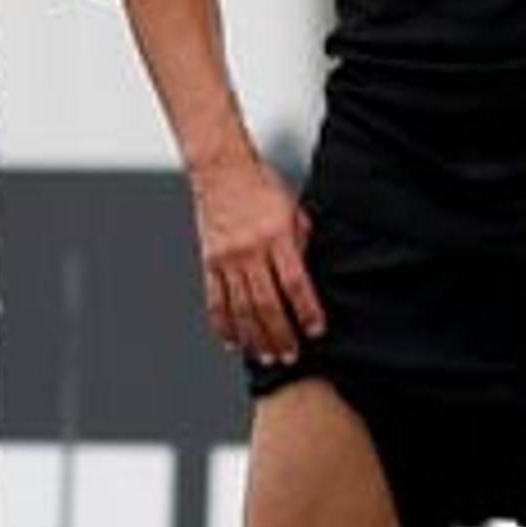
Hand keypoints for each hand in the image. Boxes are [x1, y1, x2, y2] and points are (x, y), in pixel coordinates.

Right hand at [186, 154, 322, 366]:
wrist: (221, 169)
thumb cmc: (261, 185)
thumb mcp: (294, 210)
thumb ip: (302, 243)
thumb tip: (310, 277)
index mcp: (276, 235)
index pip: (295, 282)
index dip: (307, 310)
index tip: (316, 330)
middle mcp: (250, 250)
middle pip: (266, 303)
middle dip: (280, 334)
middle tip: (290, 356)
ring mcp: (227, 258)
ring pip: (241, 308)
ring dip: (255, 338)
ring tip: (266, 357)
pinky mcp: (210, 262)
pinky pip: (215, 300)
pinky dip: (224, 325)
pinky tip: (233, 342)